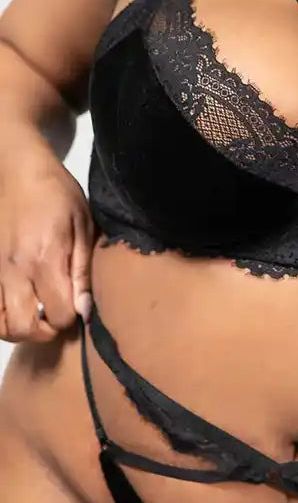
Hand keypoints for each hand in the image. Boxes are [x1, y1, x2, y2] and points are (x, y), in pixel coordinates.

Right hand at [0, 146, 93, 341]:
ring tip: (35, 315)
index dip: (71, 318)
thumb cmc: (58, 194)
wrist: (18, 170)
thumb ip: (82, 269)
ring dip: (19, 328)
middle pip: (24, 327)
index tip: (77, 306)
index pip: (59, 314)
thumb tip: (84, 308)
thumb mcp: (82, 225)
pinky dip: (1, 315)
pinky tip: (16, 304)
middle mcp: (16, 271)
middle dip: (44, 331)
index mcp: (46, 260)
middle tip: (55, 318)